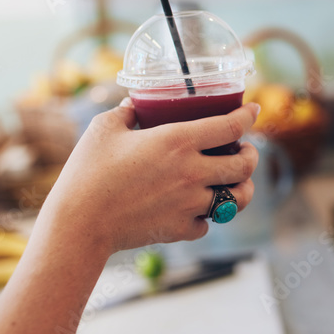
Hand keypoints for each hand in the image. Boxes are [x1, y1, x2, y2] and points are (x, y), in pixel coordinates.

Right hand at [35, 100, 260, 257]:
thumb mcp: (104, 128)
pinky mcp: (181, 229)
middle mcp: (192, 172)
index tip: (254, 110)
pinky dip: (206, 216)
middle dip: (251, 154)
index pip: (231, 125)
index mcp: (178, 141)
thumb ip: (127, 112)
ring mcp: (190, 204)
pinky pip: (207, 223)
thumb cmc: (87, 171)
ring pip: (238, 198)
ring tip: (236, 182)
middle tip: (245, 150)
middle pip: (245, 164)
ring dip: (242, 187)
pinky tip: (198, 208)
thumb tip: (134, 104)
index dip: (248, 115)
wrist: (79, 223)